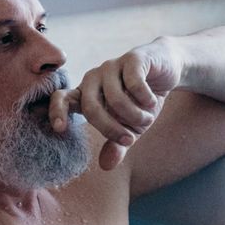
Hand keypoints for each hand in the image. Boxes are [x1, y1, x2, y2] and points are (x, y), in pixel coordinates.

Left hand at [49, 38, 182, 170]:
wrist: (168, 70)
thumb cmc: (142, 100)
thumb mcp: (131, 127)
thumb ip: (117, 144)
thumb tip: (106, 166)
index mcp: (87, 93)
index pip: (61, 98)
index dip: (56, 112)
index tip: (60, 129)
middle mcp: (94, 78)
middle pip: (90, 107)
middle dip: (110, 129)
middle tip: (129, 139)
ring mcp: (112, 66)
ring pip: (115, 98)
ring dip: (134, 116)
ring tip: (147, 119)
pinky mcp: (132, 58)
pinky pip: (134, 84)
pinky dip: (145, 99)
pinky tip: (152, 101)